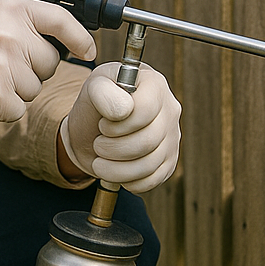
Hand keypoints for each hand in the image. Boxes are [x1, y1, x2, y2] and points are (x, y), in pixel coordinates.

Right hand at [0, 0, 95, 121]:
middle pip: (49, 62)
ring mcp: (1, 63)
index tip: (88, 50)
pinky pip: (17, 109)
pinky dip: (2, 109)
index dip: (80, 37)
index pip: (60, 19)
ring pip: (34, 88)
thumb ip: (19, 14)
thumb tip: (61, 30)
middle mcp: (8, 32)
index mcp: (9, 7)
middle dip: (31, 69)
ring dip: (15, 90)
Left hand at [62, 62, 180, 192]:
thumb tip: (123, 110)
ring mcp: (172, 137)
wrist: (92, 130)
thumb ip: (103, 91)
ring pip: (149, 164)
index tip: (102, 124)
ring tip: (100, 159)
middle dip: (113, 148)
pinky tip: (115, 170)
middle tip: (98, 144)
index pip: (145, 109)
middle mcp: (170, 109)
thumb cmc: (95, 104)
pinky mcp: (169, 161)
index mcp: (154, 84)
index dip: (118, 124)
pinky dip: (127, 181)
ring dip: (115, 169)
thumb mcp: (92, 88)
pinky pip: (152, 180)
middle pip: (147, 141)